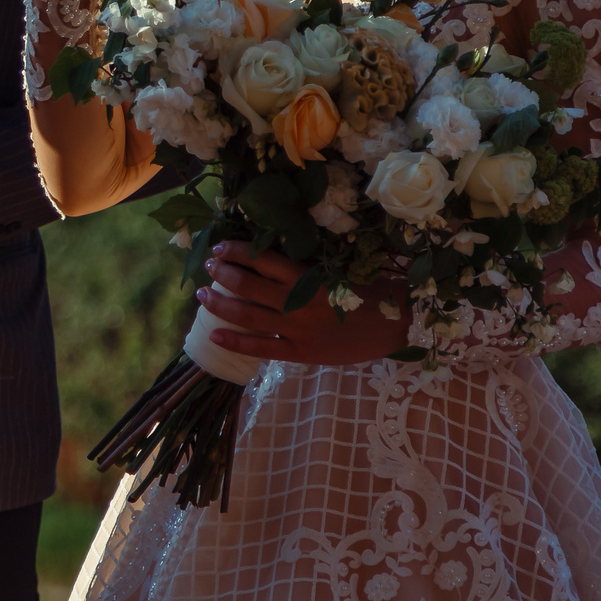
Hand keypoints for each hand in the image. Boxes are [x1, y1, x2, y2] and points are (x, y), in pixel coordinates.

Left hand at [196, 241, 410, 365]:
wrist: (397, 325)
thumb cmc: (370, 293)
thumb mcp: (335, 272)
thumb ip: (304, 270)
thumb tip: (266, 260)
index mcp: (308, 277)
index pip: (263, 259)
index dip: (237, 252)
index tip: (220, 248)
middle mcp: (298, 302)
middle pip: (248, 285)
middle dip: (223, 274)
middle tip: (210, 267)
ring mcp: (297, 329)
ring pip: (247, 316)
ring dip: (219, 304)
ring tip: (202, 295)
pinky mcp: (300, 352)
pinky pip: (260, 348)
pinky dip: (234, 342)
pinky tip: (214, 335)